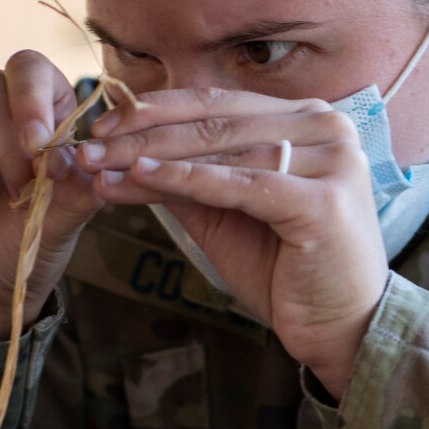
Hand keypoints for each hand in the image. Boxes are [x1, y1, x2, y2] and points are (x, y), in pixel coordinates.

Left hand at [75, 87, 386, 396]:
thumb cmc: (285, 270)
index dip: (155, 110)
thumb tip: (120, 156)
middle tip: (86, 147)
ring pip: (223, 148)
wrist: (341, 326)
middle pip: (216, 121)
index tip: (100, 125)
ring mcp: (332, 159)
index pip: (219, 102)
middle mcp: (326, 125)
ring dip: (152, 156)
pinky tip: (142, 178)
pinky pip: (240, 184)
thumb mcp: (225, 214)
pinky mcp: (325, 200)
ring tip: (101, 166)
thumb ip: (185, 179)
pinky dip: (187, 179)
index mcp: (306, 119)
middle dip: (142, 134)